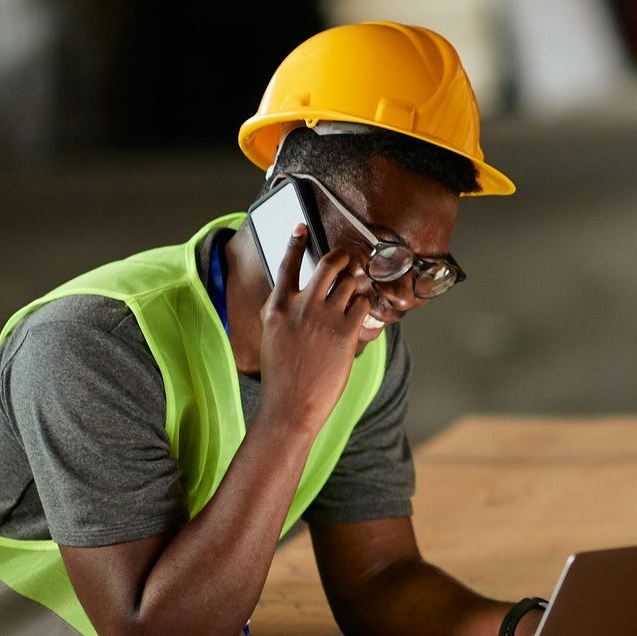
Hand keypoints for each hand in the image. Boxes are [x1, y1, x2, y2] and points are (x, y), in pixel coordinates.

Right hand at [257, 224, 372, 434]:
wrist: (290, 407)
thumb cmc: (281, 377)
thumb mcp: (272, 337)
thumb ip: (283, 312)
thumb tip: (301, 294)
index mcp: (277, 306)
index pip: (287, 264)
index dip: (296, 242)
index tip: (301, 228)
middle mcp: (301, 305)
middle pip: (329, 264)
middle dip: (342, 257)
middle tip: (347, 259)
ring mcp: (324, 317)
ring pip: (350, 283)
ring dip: (355, 287)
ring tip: (351, 298)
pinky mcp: (346, 331)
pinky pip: (364, 305)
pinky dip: (364, 307)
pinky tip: (359, 316)